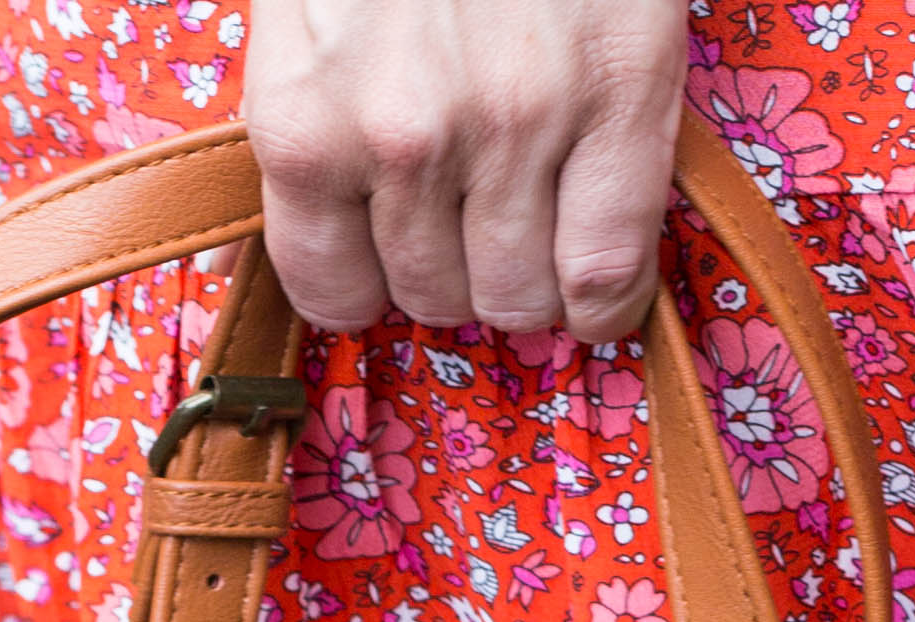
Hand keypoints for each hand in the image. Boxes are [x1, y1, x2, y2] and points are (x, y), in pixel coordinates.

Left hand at [247, 0, 688, 342]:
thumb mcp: (308, 13)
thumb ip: (316, 112)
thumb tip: (342, 228)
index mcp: (302, 119)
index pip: (334, 294)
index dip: (377, 285)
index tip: (403, 257)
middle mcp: (397, 138)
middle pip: (436, 300)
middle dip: (462, 272)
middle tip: (483, 214)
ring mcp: (509, 125)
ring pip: (520, 297)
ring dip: (533, 278)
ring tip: (541, 218)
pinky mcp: (612, 100)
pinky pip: (604, 270)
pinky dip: (608, 300)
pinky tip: (604, 287)